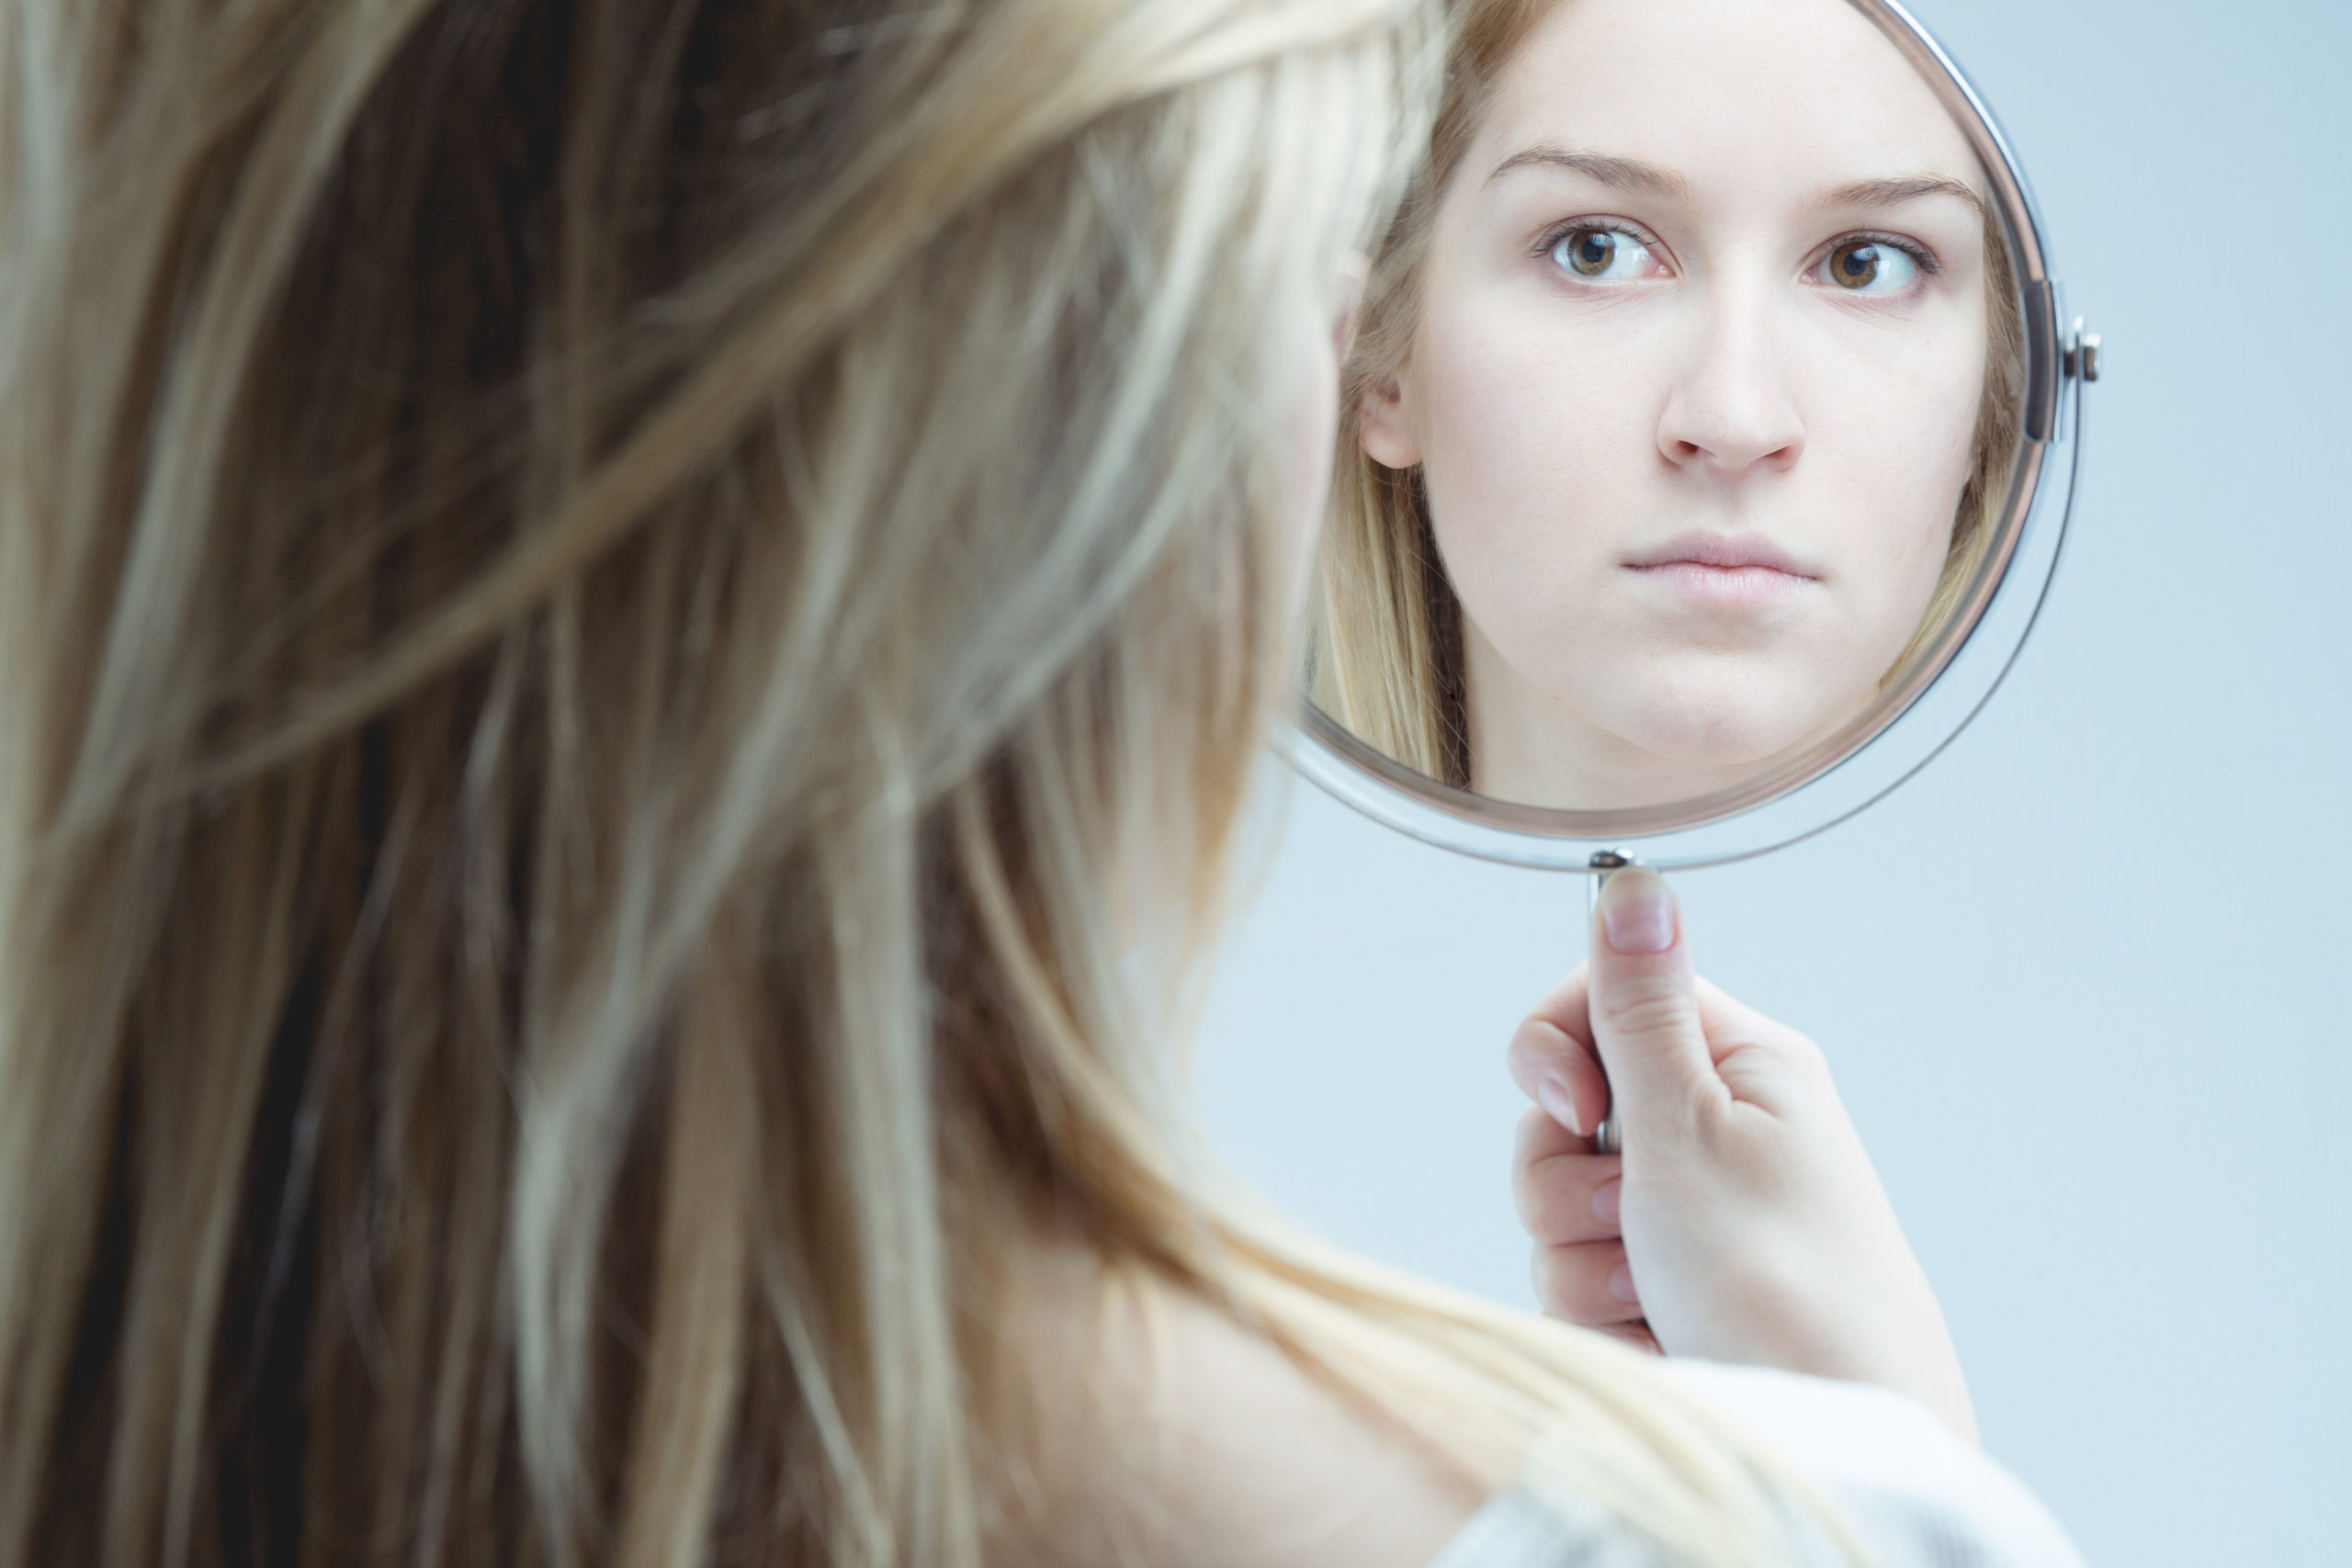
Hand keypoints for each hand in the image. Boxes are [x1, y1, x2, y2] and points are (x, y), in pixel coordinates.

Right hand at [1506, 867, 1976, 1442]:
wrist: (1835, 1431)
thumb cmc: (1782, 1282)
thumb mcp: (1690, 1126)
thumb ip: (1639, 1008)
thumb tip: (1634, 879)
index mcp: (1738, 1065)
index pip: (1597, 1000)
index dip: (1556, 1051)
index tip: (1575, 1104)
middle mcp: (1713, 1130)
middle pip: (1559, 1116)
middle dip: (1568, 1180)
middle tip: (1634, 1220)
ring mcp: (1687, 1216)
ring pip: (1557, 1208)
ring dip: (1586, 1259)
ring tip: (1659, 1293)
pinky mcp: (1665, 1291)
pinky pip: (1576, 1280)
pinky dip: (1605, 1315)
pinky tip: (1665, 1336)